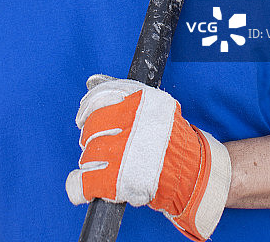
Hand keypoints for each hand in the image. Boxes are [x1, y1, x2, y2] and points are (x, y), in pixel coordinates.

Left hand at [66, 75, 230, 240]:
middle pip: (92, 127)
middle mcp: (127, 124)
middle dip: (91, 137)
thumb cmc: (172, 139)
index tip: (83, 117)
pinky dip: (77, 186)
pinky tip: (79, 187)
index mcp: (137, 103)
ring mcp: (120, 152)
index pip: (99, 98)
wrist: (191, 172)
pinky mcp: (114, 180)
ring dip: (90, 161)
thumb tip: (93, 82)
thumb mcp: (156, 105)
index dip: (87, 109)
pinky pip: (83, 183)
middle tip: (98, 145)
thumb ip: (127, 94)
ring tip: (101, 166)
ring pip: (88, 154)